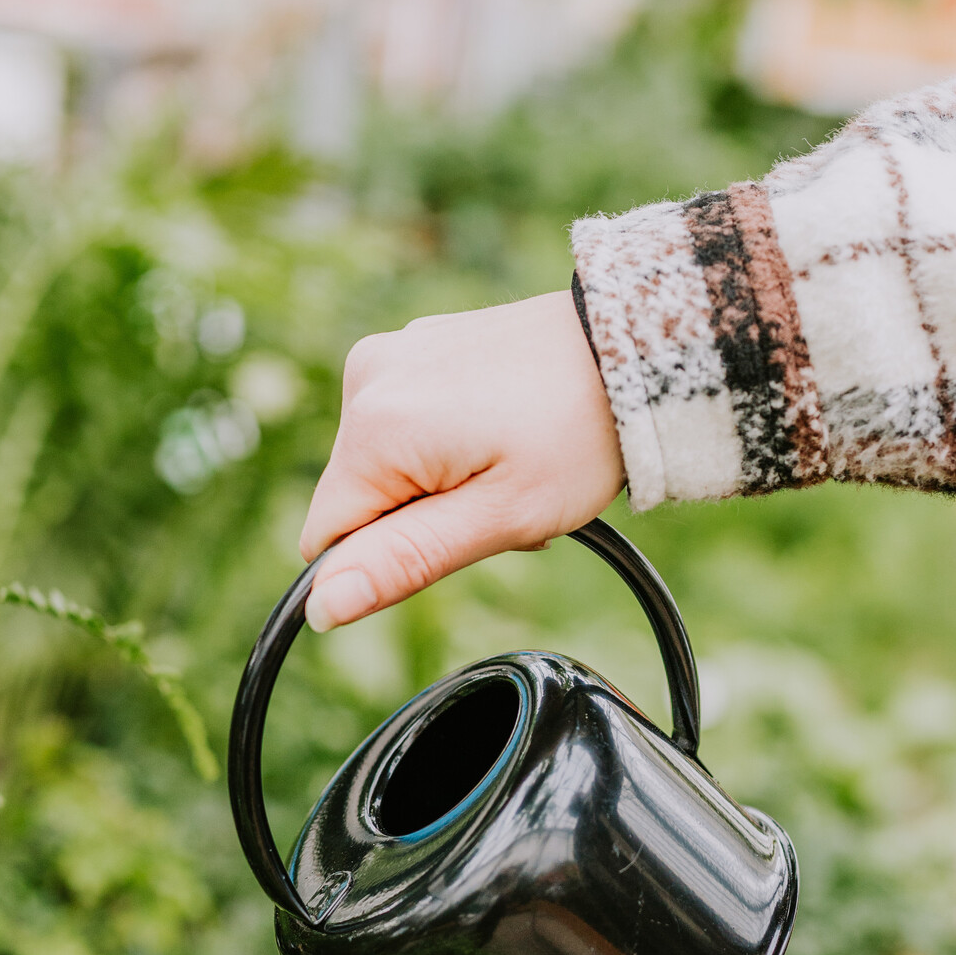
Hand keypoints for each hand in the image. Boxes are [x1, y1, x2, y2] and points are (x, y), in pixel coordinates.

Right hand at [300, 289, 624, 630]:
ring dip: (440, 485)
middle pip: (360, 501)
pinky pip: (408, 425)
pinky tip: (504, 433)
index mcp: (374, 426)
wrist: (634, 350)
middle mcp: (365, 378)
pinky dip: (448, 444)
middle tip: (502, 502)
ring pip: (387, 466)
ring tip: (511, 466)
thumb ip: (403, 562)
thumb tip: (321, 608)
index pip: (327, 539)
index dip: (389, 559)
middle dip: (421, 521)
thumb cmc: (579, 437)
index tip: (460, 534)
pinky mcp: (416, 346)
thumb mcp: (498, 520)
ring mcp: (392, 354)